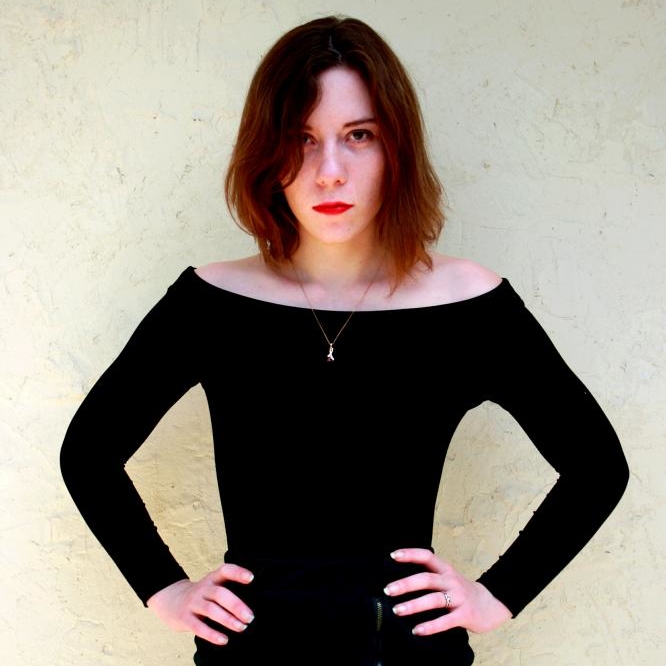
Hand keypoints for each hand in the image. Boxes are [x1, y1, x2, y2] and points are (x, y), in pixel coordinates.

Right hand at [146, 563, 254, 644]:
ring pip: (211, 610)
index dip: (237, 572)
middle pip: (220, 594)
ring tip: (241, 627)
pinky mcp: (184, 618)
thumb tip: (250, 605)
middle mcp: (202, 589)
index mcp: (211, 579)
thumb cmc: (200, 595)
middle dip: (236, 605)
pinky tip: (224, 640)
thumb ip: (226, 590)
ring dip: (228, 619)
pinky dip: (212, 634)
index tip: (251, 578)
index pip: (225, 570)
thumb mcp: (211, 587)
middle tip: (250, 617)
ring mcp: (192, 603)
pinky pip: (198, 627)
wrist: (170, 599)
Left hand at [384, 547, 511, 634]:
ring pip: (434, 600)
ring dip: (414, 605)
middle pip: (427, 579)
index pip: (427, 556)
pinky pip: (445, 621)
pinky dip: (430, 626)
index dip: (410, 554)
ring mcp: (459, 598)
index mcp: (446, 570)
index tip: (393, 556)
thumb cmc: (462, 591)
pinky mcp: (465, 615)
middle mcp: (451, 581)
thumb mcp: (448, 578)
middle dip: (406, 584)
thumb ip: (430, 576)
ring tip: (397, 610)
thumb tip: (401, 578)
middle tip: (388, 590)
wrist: (491, 604)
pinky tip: (417, 630)